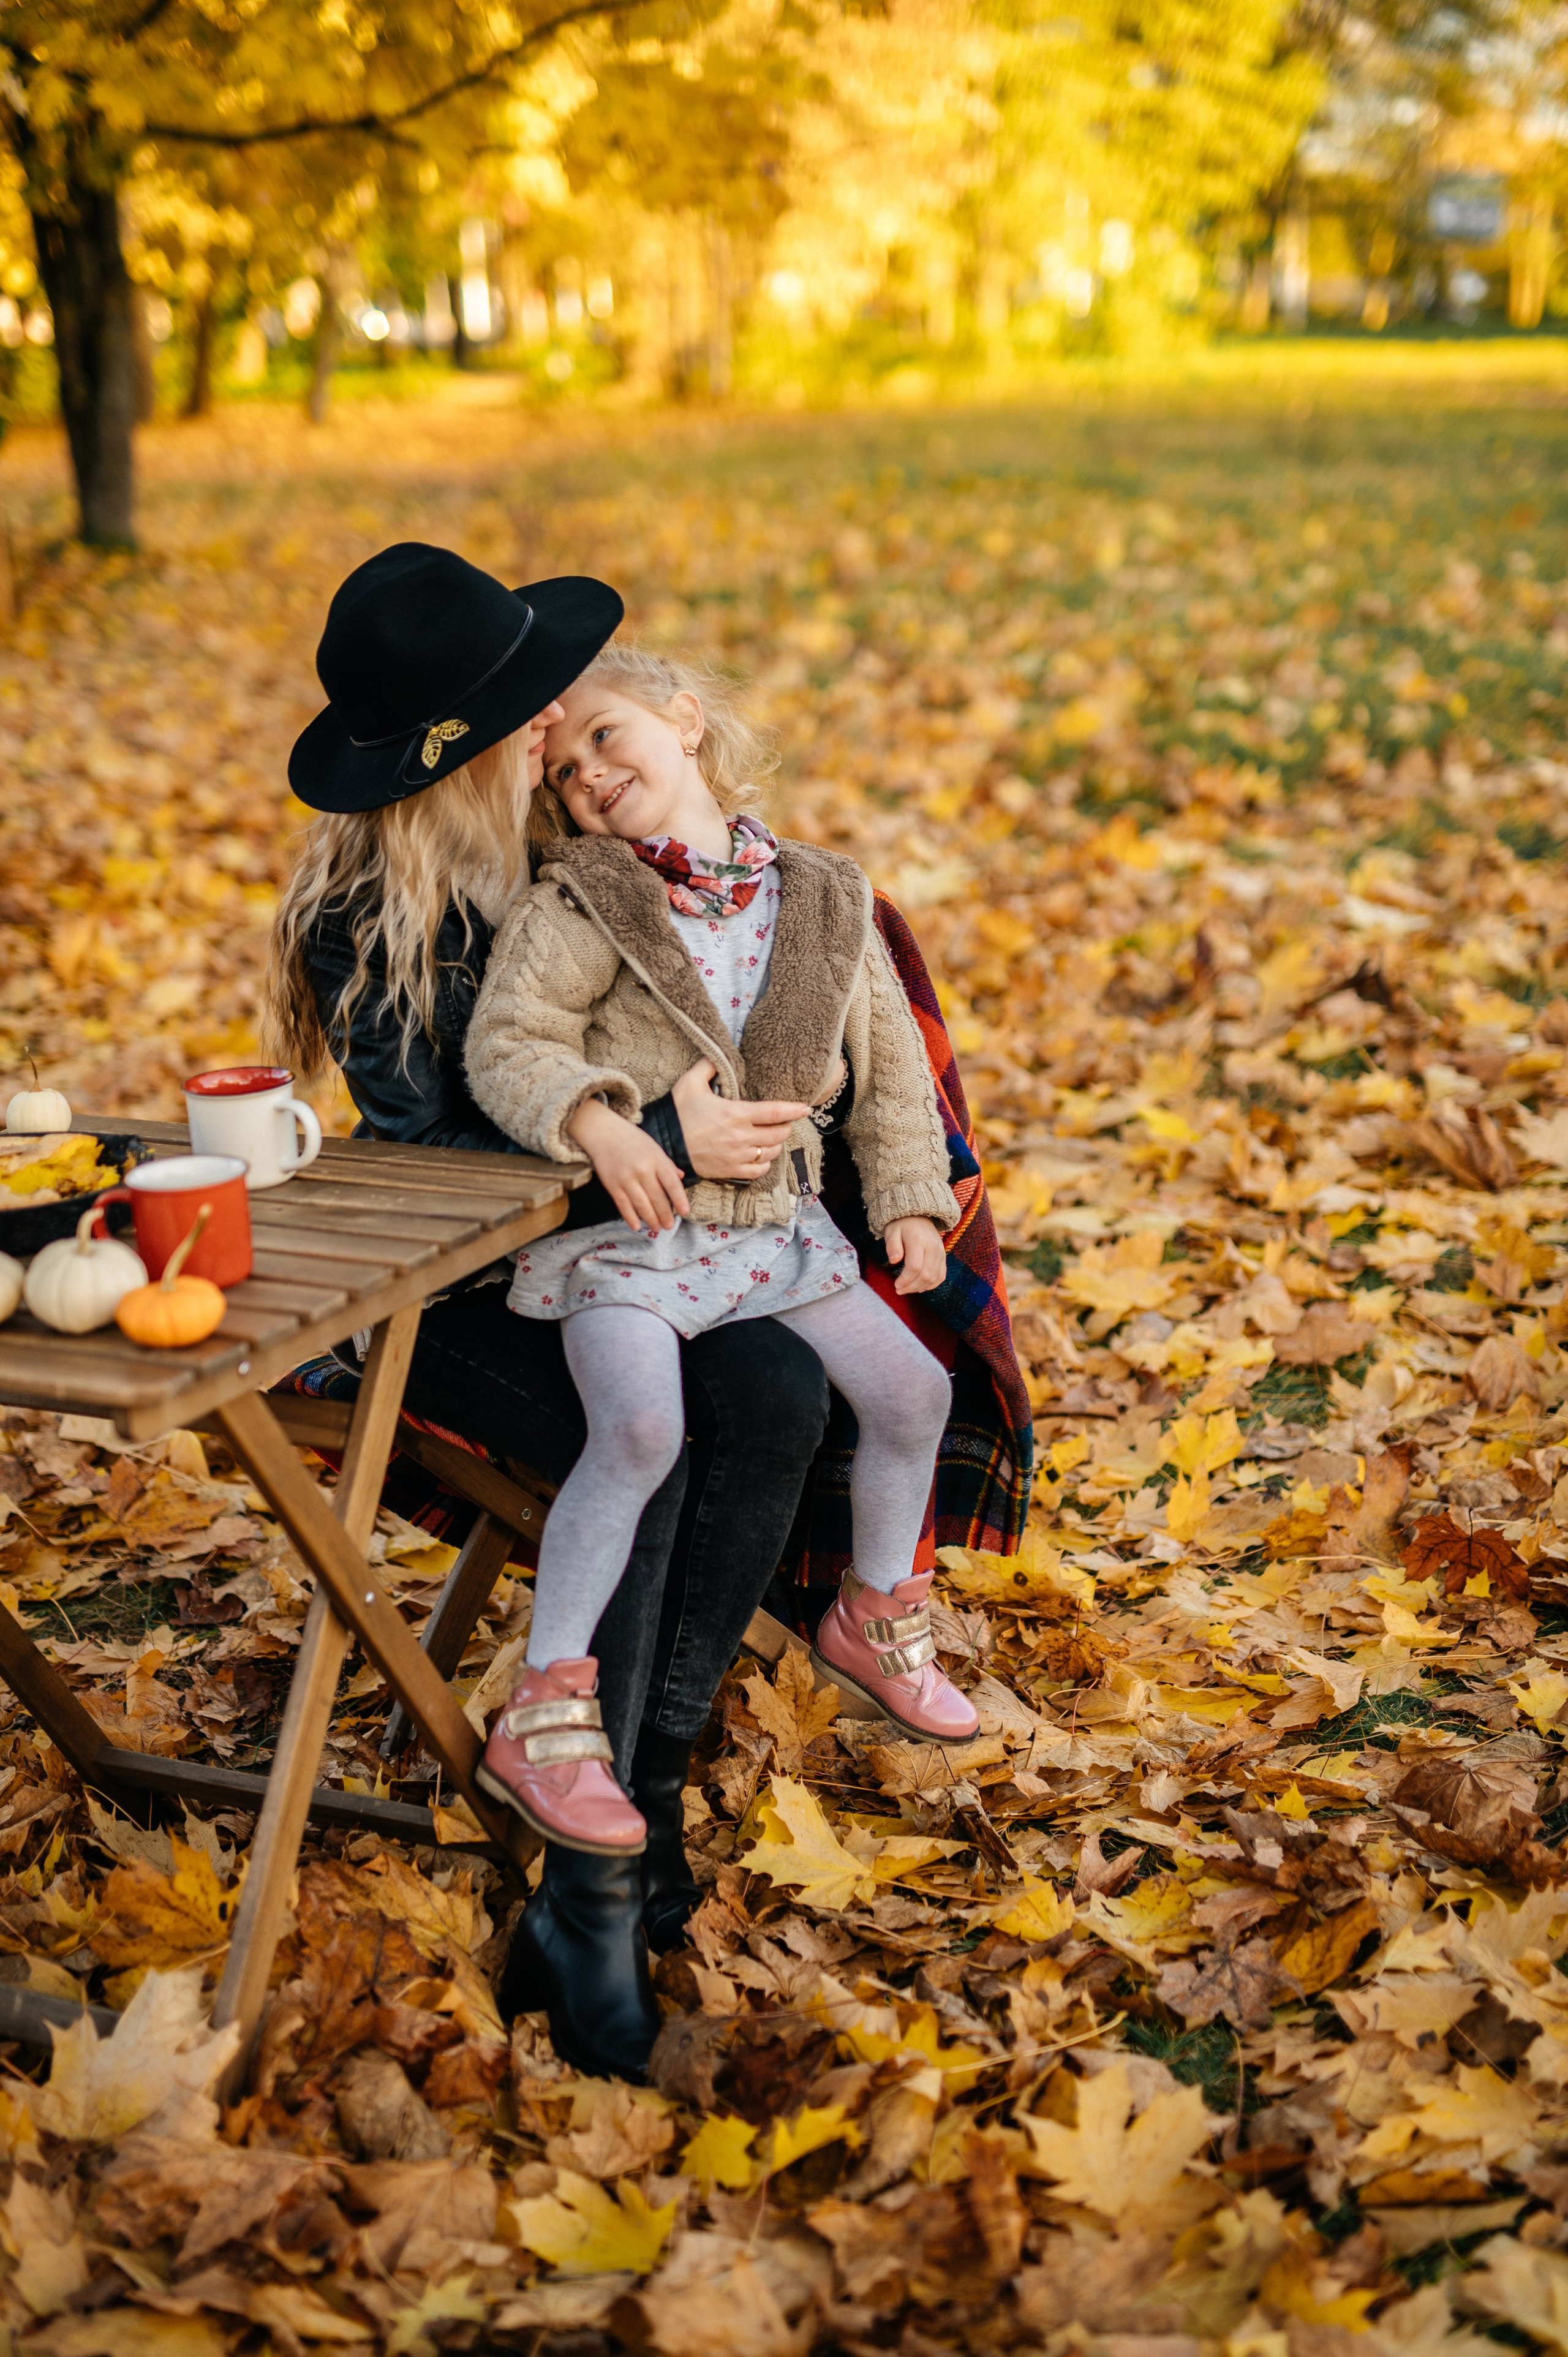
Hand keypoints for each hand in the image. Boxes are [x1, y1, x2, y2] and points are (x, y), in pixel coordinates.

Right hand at [566, 1096, 688, 1233]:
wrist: (603, 1132)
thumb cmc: (632, 1140)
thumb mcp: (654, 1147)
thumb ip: (667, 1164)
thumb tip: (680, 1177)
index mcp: (656, 1159)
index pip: (671, 1184)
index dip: (680, 1200)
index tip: (685, 1212)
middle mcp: (642, 1170)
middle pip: (657, 1197)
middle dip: (665, 1214)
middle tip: (669, 1226)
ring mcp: (626, 1178)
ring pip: (641, 1204)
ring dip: (651, 1219)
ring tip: (657, 1228)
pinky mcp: (612, 1185)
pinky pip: (623, 1205)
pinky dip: (630, 1217)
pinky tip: (637, 1226)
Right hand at [672, 1058, 809, 1182]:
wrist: (664, 1144)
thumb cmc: (678, 1113)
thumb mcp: (690, 1083)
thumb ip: (707, 1066)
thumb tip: (718, 1055)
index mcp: (736, 1113)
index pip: (775, 1111)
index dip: (794, 1110)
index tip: (806, 1108)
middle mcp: (741, 1136)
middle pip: (779, 1133)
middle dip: (785, 1126)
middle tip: (783, 1121)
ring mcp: (738, 1155)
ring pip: (772, 1152)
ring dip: (776, 1144)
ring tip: (772, 1137)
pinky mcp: (731, 1170)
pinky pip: (759, 1170)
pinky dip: (765, 1163)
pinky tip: (761, 1155)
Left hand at [884, 1217, 945, 1295]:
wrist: (918, 1215)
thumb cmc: (902, 1225)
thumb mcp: (892, 1231)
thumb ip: (892, 1246)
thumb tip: (894, 1261)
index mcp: (918, 1240)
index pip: (915, 1267)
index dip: (906, 1280)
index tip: (896, 1285)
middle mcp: (932, 1247)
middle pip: (926, 1275)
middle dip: (911, 1287)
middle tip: (899, 1290)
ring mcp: (940, 1252)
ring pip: (934, 1278)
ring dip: (920, 1287)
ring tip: (907, 1289)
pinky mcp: (943, 1256)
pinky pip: (941, 1275)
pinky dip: (931, 1284)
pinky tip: (920, 1287)